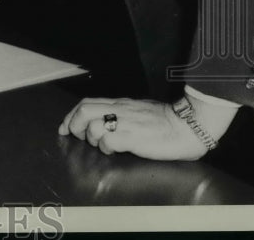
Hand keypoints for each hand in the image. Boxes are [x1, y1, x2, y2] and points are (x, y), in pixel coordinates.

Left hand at [58, 97, 226, 160]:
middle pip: (83, 110)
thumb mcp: (139, 110)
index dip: (70, 115)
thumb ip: (122, 113)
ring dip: (92, 139)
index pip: (86, 103)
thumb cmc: (168, 121)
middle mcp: (119, 110)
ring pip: (93, 127)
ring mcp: (125, 124)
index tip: (65, 126)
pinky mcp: (132, 138)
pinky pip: (108, 142)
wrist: (189, 126)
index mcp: (120, 103)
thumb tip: (107, 119)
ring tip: (103, 145)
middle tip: (78, 137)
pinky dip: (106, 148)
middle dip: (73, 124)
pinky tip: (115, 151)